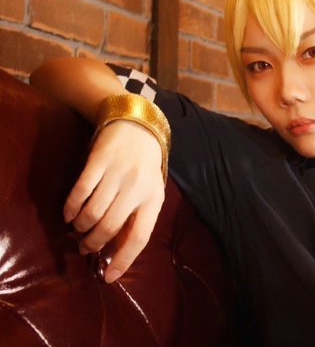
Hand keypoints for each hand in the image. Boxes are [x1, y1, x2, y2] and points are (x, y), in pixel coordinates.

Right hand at [64, 120, 164, 282]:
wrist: (137, 127)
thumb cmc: (145, 167)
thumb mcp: (151, 192)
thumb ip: (138, 218)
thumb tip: (117, 252)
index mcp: (154, 199)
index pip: (139, 236)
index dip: (123, 259)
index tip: (108, 277)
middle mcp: (137, 188)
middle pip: (110, 227)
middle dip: (93, 243)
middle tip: (86, 248)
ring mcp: (117, 174)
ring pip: (92, 212)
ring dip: (80, 227)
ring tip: (78, 228)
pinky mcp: (98, 162)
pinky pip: (79, 192)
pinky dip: (70, 208)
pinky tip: (69, 214)